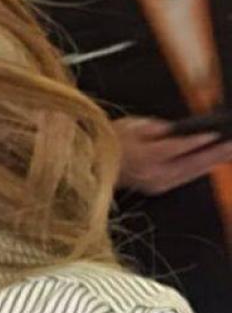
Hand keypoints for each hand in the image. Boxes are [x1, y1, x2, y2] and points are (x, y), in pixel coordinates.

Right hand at [114, 116, 231, 194]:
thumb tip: (178, 130)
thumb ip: (156, 127)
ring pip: (191, 174)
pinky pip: (185, 178)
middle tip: (231, 145)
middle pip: (190, 164)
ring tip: (228, 153)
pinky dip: (199, 169)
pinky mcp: (158, 188)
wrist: (94, 163)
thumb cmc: (111, 141)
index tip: (214, 134)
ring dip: (212, 163)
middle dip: (214, 154)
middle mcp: (153, 173)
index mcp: (144, 156)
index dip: (198, 141)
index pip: (177, 148)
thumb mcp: (131, 125)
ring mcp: (157, 183)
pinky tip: (210, 162)